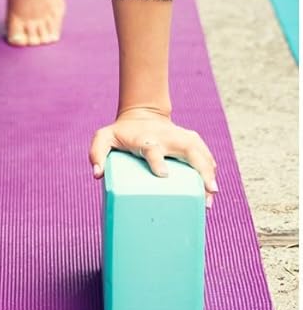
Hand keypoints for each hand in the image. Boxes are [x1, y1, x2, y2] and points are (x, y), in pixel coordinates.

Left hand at [89, 108, 217, 207]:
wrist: (142, 115)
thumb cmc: (123, 133)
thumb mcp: (104, 138)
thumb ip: (97, 152)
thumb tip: (97, 174)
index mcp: (147, 139)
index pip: (153, 149)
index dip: (157, 160)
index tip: (162, 175)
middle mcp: (168, 138)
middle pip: (189, 150)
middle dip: (200, 169)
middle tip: (208, 191)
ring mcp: (182, 138)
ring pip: (202, 153)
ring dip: (210, 172)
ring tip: (213, 194)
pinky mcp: (191, 141)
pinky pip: (205, 155)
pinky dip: (211, 169)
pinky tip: (213, 187)